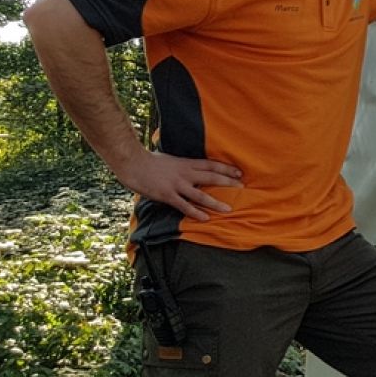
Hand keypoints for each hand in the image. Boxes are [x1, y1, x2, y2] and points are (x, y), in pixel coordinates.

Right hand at [113, 148, 243, 221]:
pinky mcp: (167, 195)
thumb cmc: (149, 160)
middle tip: (242, 188)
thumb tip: (189, 167)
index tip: (239, 173)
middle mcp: (185, 173)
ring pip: (201, 194)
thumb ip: (181, 165)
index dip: (226, 169)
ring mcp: (177, 185)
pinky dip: (195, 212)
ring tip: (228, 209)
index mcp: (187, 163)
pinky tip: (205, 218)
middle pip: (211, 177)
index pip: (211, 165)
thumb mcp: (170, 158)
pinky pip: (184, 206)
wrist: (133, 162)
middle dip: (228, 183)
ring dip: (216, 202)